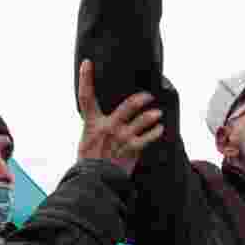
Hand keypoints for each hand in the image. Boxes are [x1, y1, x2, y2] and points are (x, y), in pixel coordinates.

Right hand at [77, 59, 163, 175]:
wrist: (94, 181)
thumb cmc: (90, 162)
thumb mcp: (87, 141)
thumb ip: (97, 128)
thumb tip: (105, 120)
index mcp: (92, 124)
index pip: (86, 97)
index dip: (85, 78)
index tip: (87, 64)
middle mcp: (107, 127)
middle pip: (127, 106)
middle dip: (140, 99)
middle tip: (148, 96)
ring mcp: (121, 137)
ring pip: (142, 121)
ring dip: (152, 116)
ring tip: (157, 114)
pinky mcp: (132, 149)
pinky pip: (148, 137)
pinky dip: (155, 132)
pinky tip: (159, 129)